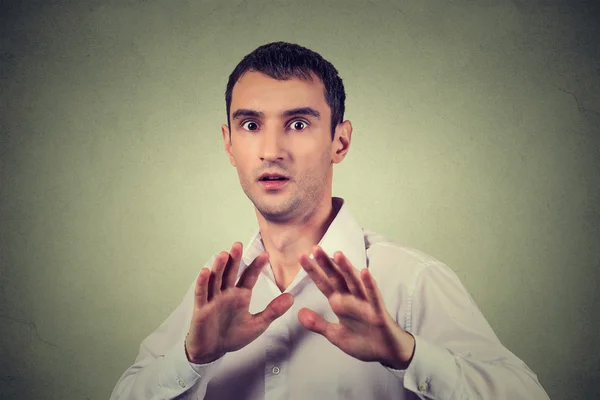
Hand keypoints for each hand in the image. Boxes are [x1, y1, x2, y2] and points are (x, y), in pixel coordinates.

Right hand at [185, 243, 293, 363]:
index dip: (256, 266)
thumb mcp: (257, 324)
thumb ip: (272, 311)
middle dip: (234, 259)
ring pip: (215, 279)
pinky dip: (202, 283)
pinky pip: (201, 294)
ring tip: (224, 255)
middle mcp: (226, 293)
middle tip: (238, 244)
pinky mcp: (201, 308)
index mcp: (240, 295)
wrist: (212, 351)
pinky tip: (205, 271)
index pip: (249, 276)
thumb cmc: (233, 336)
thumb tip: (291, 298)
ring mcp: (213, 299)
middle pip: (230, 273)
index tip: (265, 255)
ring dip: (219, 267)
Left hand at [297, 246, 414, 369]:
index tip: (301, 257)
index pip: (324, 284)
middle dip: (327, 264)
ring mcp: (365, 304)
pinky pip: (373, 297)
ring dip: (347, 268)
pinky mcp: (378, 312)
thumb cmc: (363, 340)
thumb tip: (299, 313)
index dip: (313, 271)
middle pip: (337, 278)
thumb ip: (318, 324)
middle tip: (316, 248)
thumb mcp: (335, 335)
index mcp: (340, 303)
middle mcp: (351, 299)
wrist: (386, 353)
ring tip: (338, 254)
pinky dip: (369, 285)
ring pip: (354, 282)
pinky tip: (365, 272)